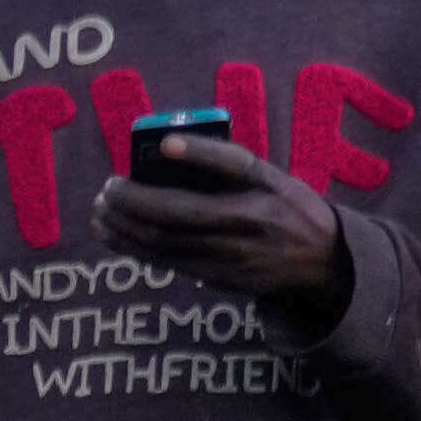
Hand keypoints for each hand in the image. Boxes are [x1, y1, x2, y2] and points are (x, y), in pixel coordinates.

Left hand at [101, 134, 348, 321]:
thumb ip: (230, 166)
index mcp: (268, 190)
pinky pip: (165, 260)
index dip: (198, 153)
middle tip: (108, 187)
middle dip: (135, 200)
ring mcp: (230, 254)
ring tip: (100, 210)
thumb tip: (169, 149)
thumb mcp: (275, 179)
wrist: (320, 263)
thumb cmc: (289, 209)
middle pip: (180, 213)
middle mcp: (248, 222)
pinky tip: (111, 233)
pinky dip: (132, 246)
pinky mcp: (214, 276)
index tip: (164, 144)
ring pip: (164, 241)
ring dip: (123, 225)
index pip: (233, 165)